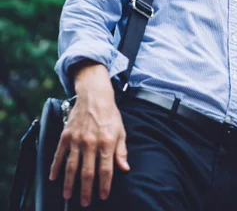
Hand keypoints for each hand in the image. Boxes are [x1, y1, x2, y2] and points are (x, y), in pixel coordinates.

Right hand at [49, 61, 128, 206]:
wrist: (94, 96)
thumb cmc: (110, 114)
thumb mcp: (121, 131)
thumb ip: (121, 151)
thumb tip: (125, 168)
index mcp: (107, 142)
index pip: (106, 169)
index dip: (105, 185)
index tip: (103, 196)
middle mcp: (91, 143)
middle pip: (87, 172)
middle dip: (86, 190)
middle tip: (85, 202)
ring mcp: (76, 140)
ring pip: (71, 167)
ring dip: (69, 183)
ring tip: (68, 196)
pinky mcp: (66, 135)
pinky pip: (59, 154)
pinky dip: (55, 167)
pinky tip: (53, 178)